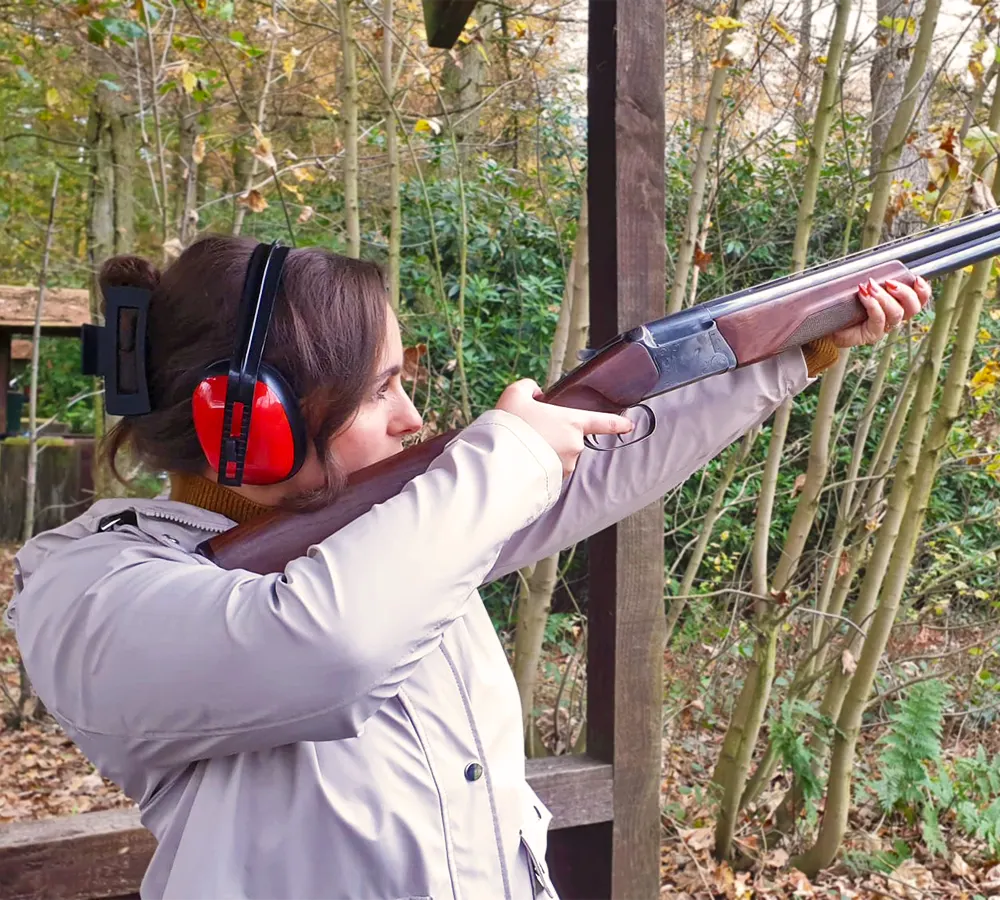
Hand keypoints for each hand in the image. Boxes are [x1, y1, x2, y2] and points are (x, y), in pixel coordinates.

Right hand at [496, 379, 633, 477]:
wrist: (500, 459)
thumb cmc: (511, 425)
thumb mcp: (515, 395)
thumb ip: (528, 387)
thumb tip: (535, 392)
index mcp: (572, 422)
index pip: (602, 422)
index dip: (617, 423)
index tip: (629, 426)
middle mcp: (574, 445)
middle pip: (568, 437)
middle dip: (552, 435)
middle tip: (529, 431)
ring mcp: (566, 466)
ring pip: (558, 455)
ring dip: (545, 451)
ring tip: (522, 447)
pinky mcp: (555, 481)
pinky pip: (549, 470)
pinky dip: (539, 465)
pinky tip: (523, 460)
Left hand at [832, 274, 931, 347]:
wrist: (827, 325)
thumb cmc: (845, 306)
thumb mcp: (863, 288)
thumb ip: (874, 280)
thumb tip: (877, 265)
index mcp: (897, 306)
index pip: (919, 300)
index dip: (923, 291)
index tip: (917, 278)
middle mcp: (893, 318)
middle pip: (912, 308)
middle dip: (905, 292)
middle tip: (889, 282)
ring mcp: (883, 328)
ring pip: (896, 313)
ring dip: (884, 297)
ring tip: (871, 287)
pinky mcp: (871, 335)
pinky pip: (878, 320)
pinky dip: (873, 305)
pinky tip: (864, 295)